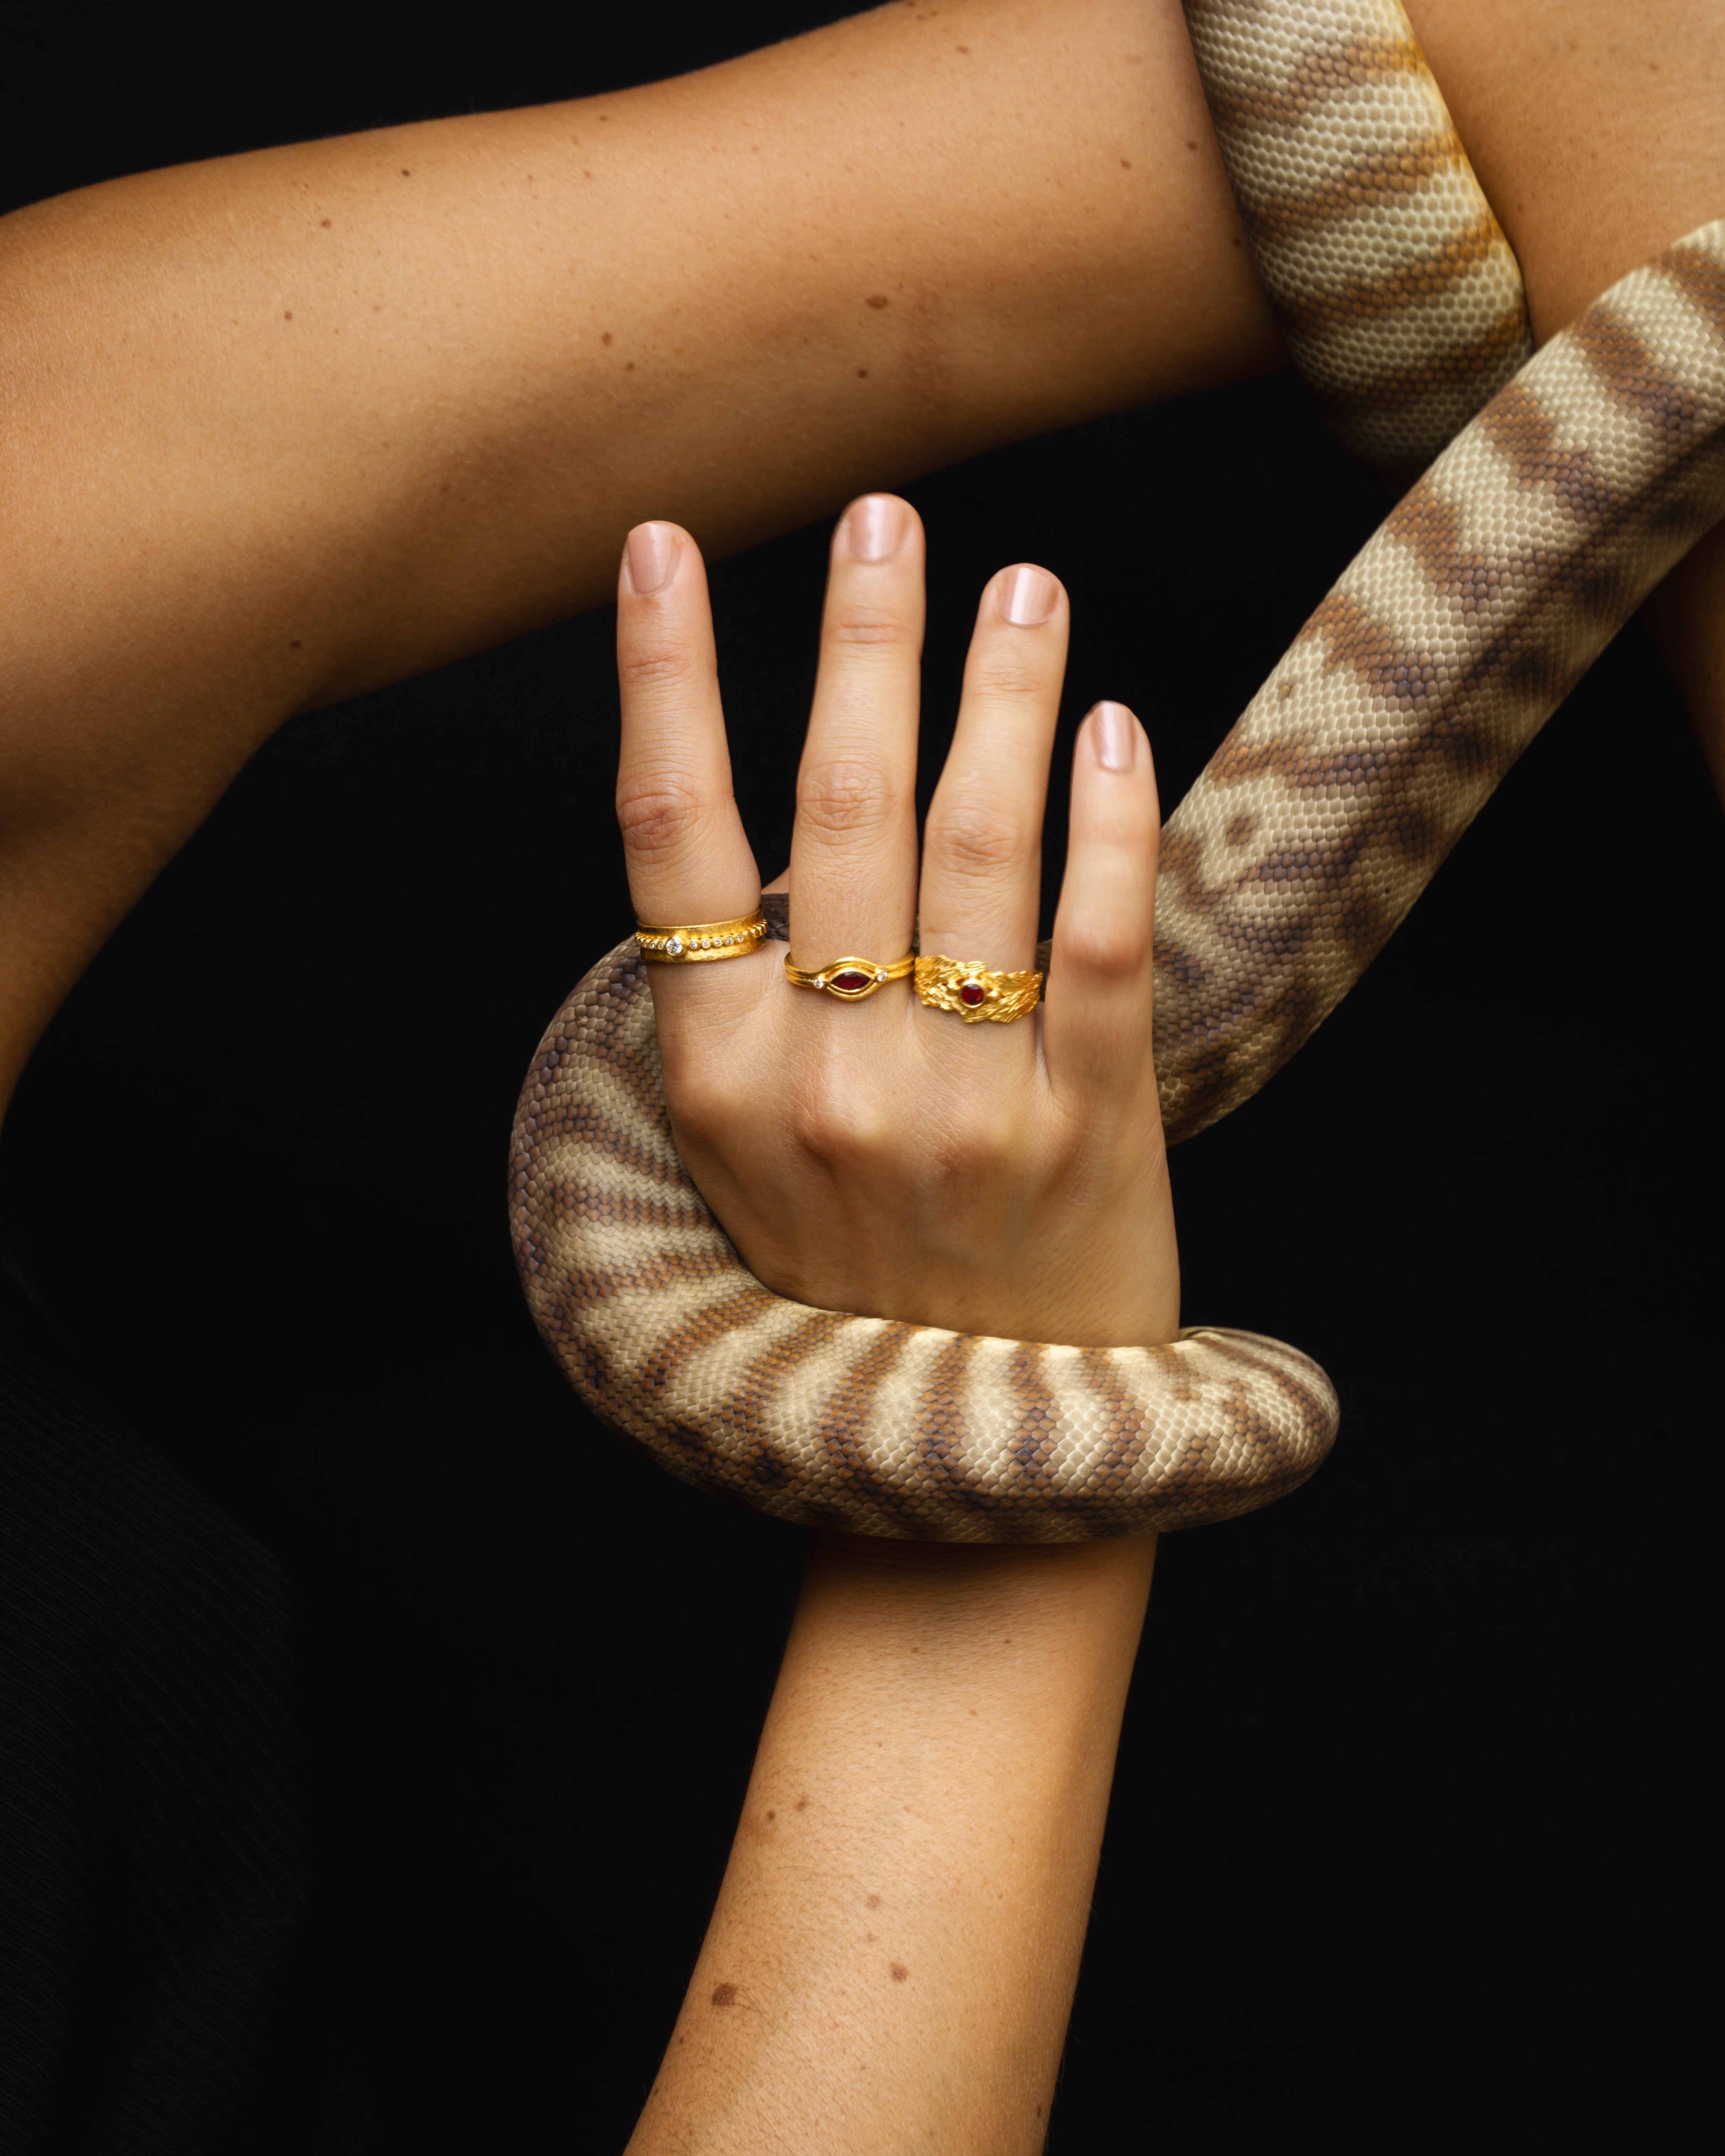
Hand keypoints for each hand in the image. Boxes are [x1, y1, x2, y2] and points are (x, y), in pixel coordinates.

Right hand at [613, 494, 1177, 1351]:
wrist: (972, 1457)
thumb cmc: (854, 1284)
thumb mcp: (749, 1158)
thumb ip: (747, 1010)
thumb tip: (784, 822)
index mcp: (718, 1084)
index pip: (669, 840)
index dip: (662, 678)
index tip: (664, 548)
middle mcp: (827, 1085)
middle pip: (838, 809)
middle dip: (862, 640)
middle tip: (886, 517)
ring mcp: (963, 1108)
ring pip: (979, 848)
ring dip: (1000, 692)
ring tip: (1021, 587)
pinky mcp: (1090, 1129)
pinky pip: (1100, 940)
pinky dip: (1109, 821)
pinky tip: (1111, 727)